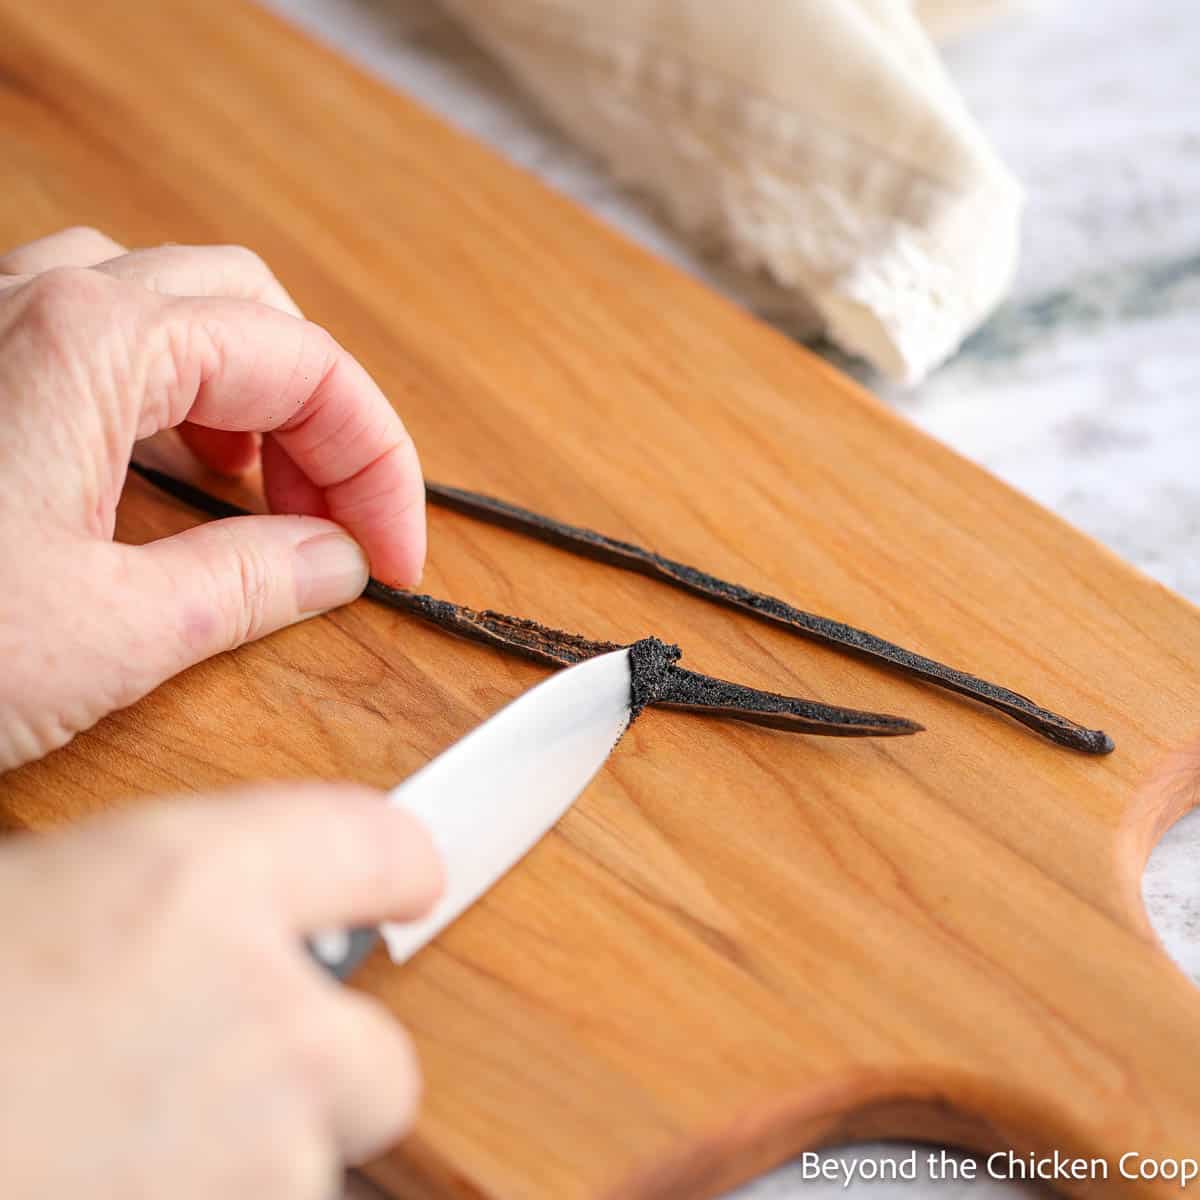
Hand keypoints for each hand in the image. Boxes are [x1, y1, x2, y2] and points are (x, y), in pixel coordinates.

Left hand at [0, 227, 425, 769]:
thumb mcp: (105, 637)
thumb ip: (249, 584)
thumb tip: (337, 562)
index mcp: (92, 345)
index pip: (305, 365)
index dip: (377, 462)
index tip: (399, 551)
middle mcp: (37, 303)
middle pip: (252, 312)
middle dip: (321, 417)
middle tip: (342, 522)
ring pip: (178, 309)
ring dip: (249, 396)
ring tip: (266, 493)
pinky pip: (103, 338)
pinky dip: (173, 400)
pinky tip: (170, 474)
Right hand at [0, 783, 442, 1197]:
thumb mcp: (33, 900)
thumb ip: (160, 905)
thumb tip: (219, 919)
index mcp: (199, 885)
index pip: (383, 847)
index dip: (390, 869)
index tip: (398, 888)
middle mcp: (261, 1016)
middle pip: (383, 1054)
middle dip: (321, 1071)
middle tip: (230, 1073)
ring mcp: (258, 1155)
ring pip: (315, 1165)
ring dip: (247, 1159)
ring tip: (125, 1145)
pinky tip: (111, 1180)